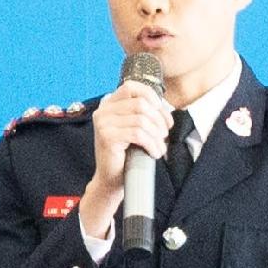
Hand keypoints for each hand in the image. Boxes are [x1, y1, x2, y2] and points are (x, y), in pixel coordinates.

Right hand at [82, 83, 169, 222]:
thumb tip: (164, 107)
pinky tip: (154, 153)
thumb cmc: (125, 155)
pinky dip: (151, 144)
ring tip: (160, 147)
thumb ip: (144, 114)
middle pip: (140, 104)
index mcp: (109, 104)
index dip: (152, 97)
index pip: (132, 87)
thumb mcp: (135, 128)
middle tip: (164, 134)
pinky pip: (138, 134)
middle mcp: (103, 111)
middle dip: (158, 119)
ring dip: (156, 135)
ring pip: (141, 120)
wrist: (111, 180)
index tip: (162, 113)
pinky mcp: (107, 137)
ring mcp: (103, 123)